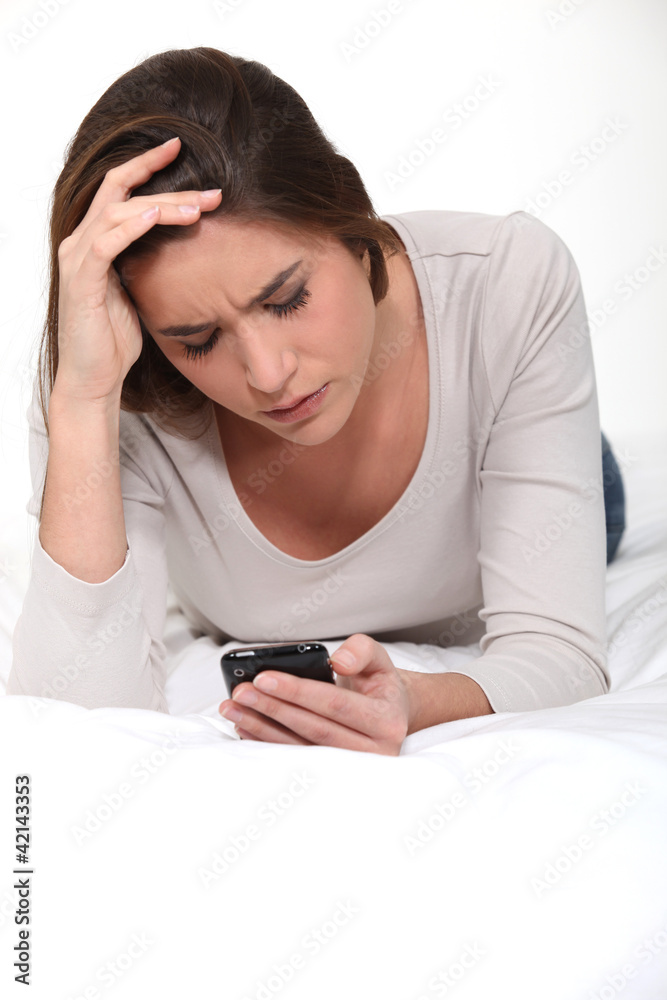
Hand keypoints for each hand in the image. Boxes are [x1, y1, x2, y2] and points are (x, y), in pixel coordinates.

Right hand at [54, 136, 221, 402]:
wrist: (94, 379)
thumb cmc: (114, 342)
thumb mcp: (139, 293)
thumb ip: (148, 264)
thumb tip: (180, 247)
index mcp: (94, 242)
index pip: (119, 188)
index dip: (146, 165)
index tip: (180, 149)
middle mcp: (80, 242)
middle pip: (123, 193)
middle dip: (168, 185)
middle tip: (212, 191)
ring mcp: (77, 259)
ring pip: (118, 212)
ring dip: (162, 206)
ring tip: (199, 208)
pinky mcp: (81, 281)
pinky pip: (105, 242)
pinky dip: (132, 226)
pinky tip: (158, 217)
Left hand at [217, 634, 412, 755]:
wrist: (390, 716)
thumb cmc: (378, 685)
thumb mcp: (378, 661)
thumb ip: (361, 651)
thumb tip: (338, 661)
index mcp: (386, 721)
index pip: (335, 704)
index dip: (297, 691)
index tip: (263, 678)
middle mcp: (373, 752)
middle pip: (313, 729)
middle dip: (273, 709)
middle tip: (241, 692)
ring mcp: (352, 771)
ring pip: (300, 749)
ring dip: (261, 728)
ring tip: (233, 709)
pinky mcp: (332, 777)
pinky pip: (294, 759)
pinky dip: (266, 743)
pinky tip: (244, 727)